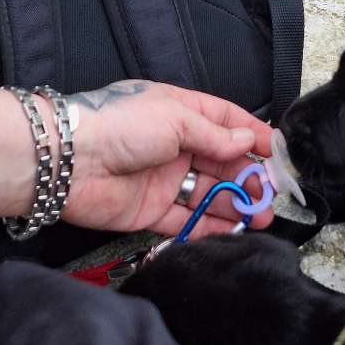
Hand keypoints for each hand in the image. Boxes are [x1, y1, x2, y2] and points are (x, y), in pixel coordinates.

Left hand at [60, 81, 273, 238]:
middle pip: (223, 162)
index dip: (253, 136)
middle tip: (269, 194)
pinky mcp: (151, 211)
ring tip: (260, 217)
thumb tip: (247, 140)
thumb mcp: (176, 118)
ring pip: (210, 194)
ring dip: (236, 205)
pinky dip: (210, 227)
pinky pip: (187, 222)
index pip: (227, 123)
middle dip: (249, 177)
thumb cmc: (118, 125)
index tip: (277, 153)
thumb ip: (215, 135)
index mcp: (182, 113)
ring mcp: (165, 179)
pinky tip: (232, 231)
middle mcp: (176, 146)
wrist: (67, 161)